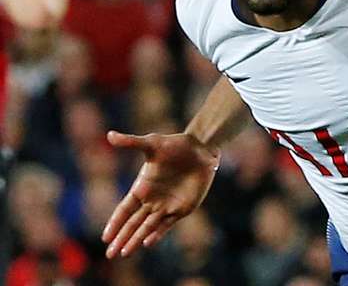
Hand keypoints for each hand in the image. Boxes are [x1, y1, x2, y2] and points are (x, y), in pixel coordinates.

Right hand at [102, 131, 219, 258]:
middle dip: (121, 238)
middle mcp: (152, 200)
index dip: (115, 223)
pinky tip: (147, 243)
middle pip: (133, 223)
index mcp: (141, 187)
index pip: (124, 209)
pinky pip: (167, 224)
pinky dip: (157, 234)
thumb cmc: (174, 144)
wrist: (200, 149)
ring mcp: (166, 205)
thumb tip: (109, 135)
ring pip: (147, 227)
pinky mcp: (182, 208)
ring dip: (135, 240)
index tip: (105, 237)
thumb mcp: (151, 143)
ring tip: (124, 253)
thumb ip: (131, 142)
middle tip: (110, 255)